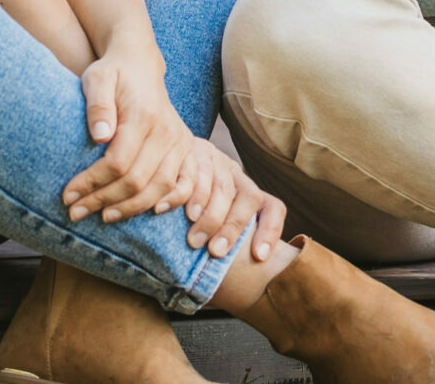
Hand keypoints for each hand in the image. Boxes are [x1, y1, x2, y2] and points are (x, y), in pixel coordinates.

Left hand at [62, 39, 198, 223]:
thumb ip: (97, 104)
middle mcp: (166, 132)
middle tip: (74, 212)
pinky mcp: (185, 148)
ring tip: (101, 216)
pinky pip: (180, 184)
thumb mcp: (97, 78)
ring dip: (129, 209)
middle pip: (136, 181)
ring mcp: (179, 141)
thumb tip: (99, 135)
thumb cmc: (113, 72)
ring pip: (158, 188)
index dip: (91, 183)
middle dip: (103, 201)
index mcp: (143, 116)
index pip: (117, 163)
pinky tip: (147, 213)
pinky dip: (167, 202)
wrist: (140, 63)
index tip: (67, 195)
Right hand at [169, 137, 288, 260]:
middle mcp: (233, 172)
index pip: (272, 207)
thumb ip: (221, 236)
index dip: (271, 231)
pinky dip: (178, 195)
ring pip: (221, 185)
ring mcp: (213, 158)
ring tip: (193, 240)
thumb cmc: (189, 200)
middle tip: (215, 252)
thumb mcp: (211, 214)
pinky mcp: (189, 149)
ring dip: (208, 215)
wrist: (161, 151)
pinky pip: (189, 172)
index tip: (259, 256)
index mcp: (246, 188)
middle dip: (233, 228)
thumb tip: (224, 285)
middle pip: (248, 197)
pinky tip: (165, 211)